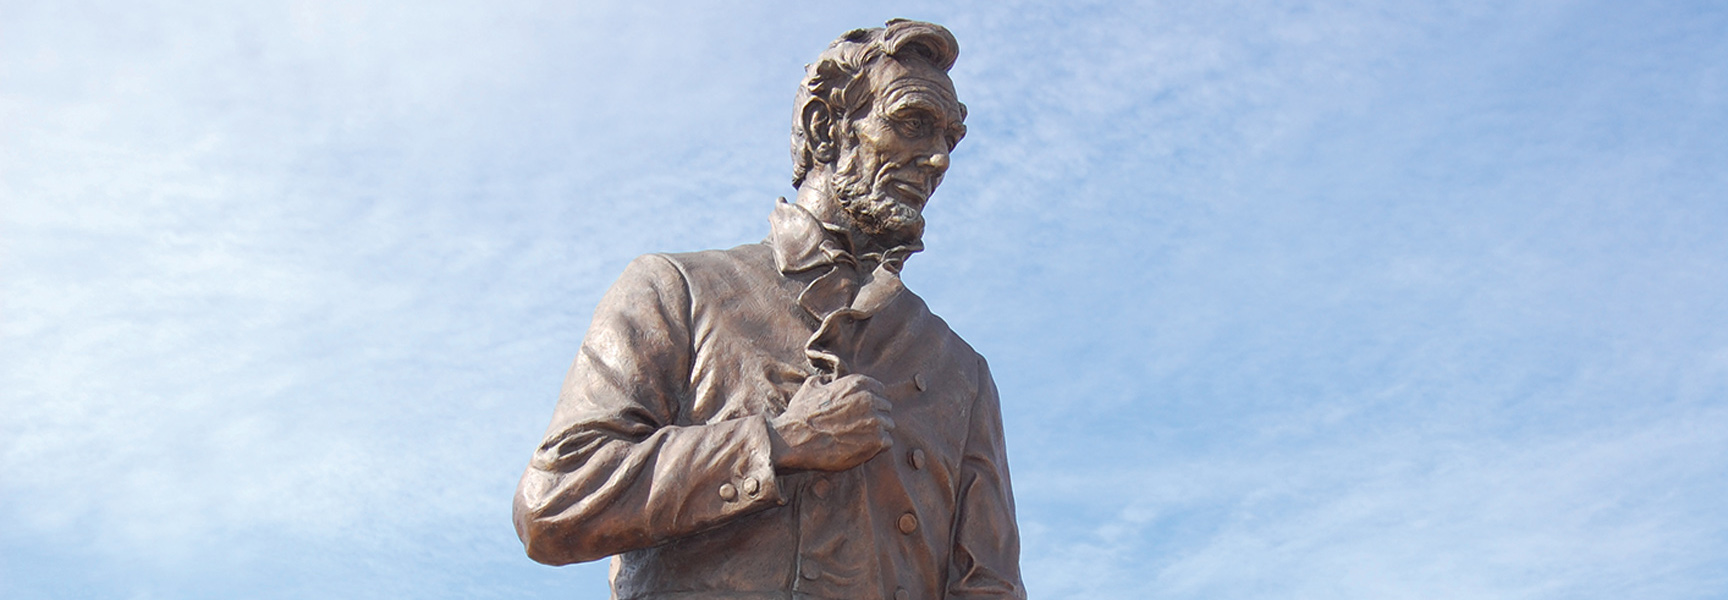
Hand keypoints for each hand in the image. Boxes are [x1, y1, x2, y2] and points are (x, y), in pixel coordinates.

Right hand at [768, 374, 894, 471]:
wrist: (795, 440)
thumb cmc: (800, 415)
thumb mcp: (811, 387)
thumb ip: (826, 380)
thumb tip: (827, 380)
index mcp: (858, 383)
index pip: (879, 390)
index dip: (870, 402)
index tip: (861, 412)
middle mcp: (870, 398)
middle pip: (885, 408)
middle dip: (875, 417)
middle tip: (858, 428)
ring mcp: (875, 420)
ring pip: (888, 425)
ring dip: (877, 433)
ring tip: (858, 440)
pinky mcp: (876, 441)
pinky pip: (887, 443)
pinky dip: (877, 448)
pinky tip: (860, 448)